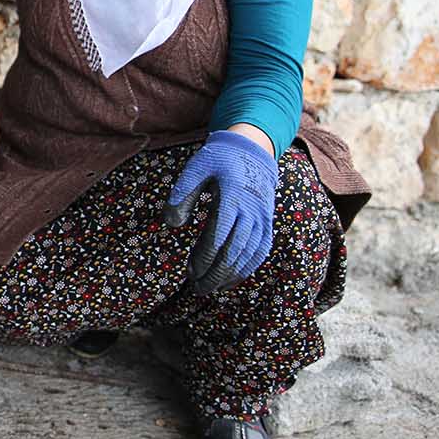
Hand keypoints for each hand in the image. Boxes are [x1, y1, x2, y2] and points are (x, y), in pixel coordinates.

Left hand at [162, 130, 277, 294]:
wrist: (250, 150)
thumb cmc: (217, 160)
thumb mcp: (195, 169)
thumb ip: (182, 194)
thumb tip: (171, 224)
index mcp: (232, 198)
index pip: (219, 236)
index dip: (205, 257)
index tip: (191, 271)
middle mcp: (251, 211)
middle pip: (234, 251)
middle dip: (215, 273)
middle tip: (197, 288)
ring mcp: (262, 218)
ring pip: (249, 255)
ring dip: (230, 275)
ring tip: (209, 287)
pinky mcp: (267, 222)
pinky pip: (261, 251)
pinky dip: (247, 268)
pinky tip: (231, 279)